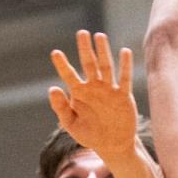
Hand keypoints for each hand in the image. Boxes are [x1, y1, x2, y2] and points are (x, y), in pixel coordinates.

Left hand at [49, 32, 138, 162]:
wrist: (112, 145)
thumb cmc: (90, 135)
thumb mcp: (72, 124)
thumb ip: (61, 108)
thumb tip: (52, 88)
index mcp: (79, 93)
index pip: (69, 75)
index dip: (62, 64)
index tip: (55, 53)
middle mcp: (94, 87)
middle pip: (89, 64)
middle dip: (85, 49)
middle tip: (81, 33)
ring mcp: (109, 89)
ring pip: (106, 66)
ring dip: (103, 51)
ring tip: (99, 36)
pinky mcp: (123, 95)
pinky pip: (124, 78)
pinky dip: (125, 66)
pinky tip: (124, 52)